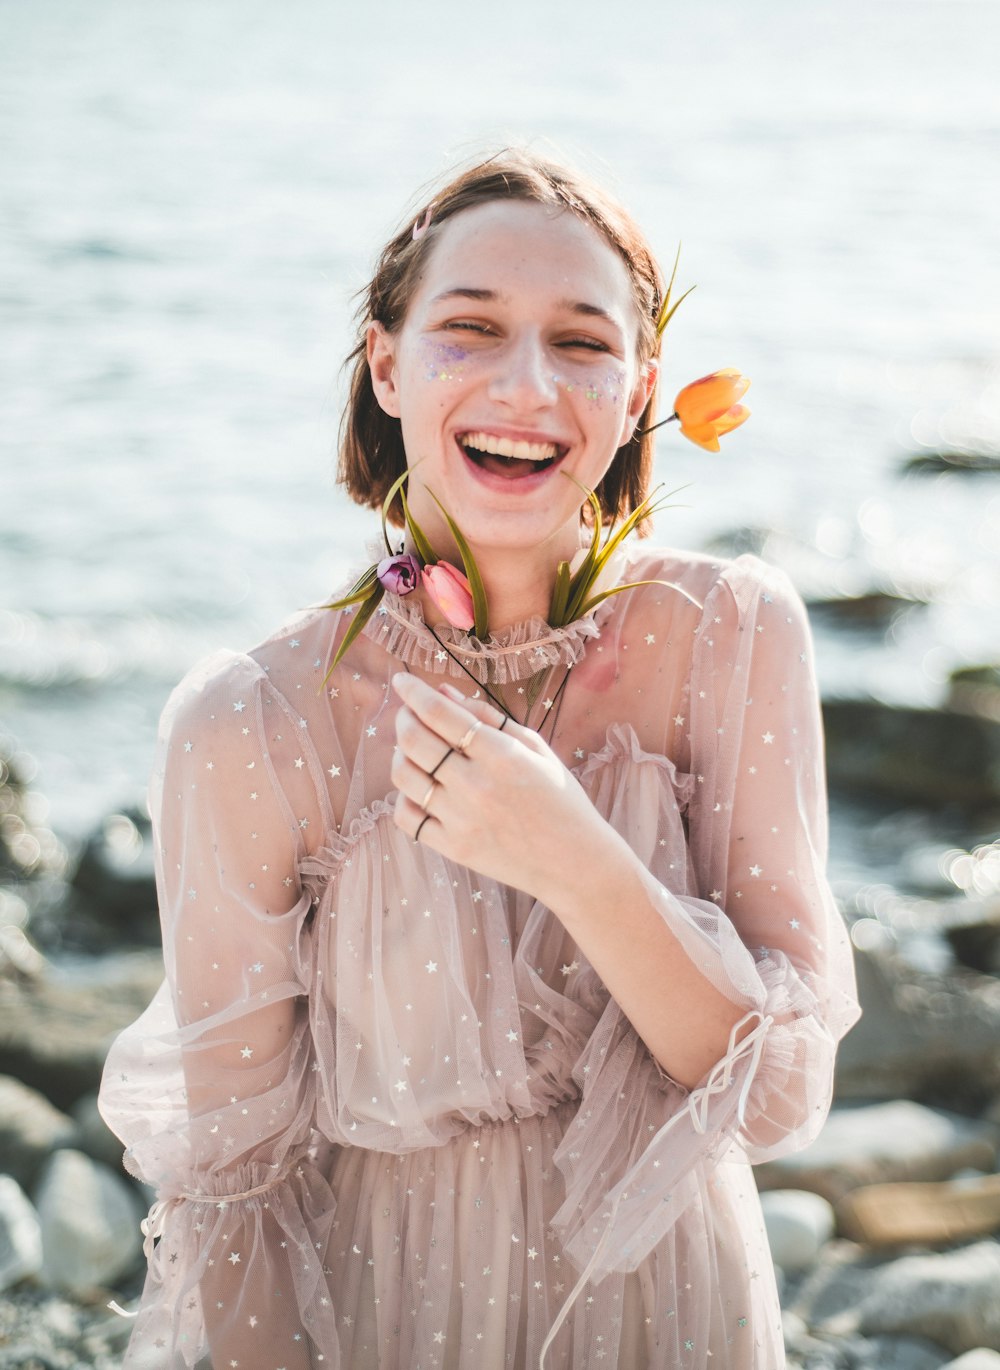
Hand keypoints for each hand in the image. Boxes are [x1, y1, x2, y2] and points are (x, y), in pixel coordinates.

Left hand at [390, 673, 604, 902]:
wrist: (574, 863)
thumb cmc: (560, 799)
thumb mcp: (535, 748)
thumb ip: (489, 717)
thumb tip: (445, 692)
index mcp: (501, 755)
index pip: (440, 713)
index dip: (413, 691)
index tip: (402, 680)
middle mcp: (476, 785)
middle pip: (414, 740)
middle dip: (403, 717)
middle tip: (407, 712)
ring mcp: (461, 819)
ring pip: (404, 775)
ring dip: (399, 753)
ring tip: (411, 748)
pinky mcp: (452, 847)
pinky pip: (407, 817)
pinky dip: (403, 796)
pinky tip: (417, 787)